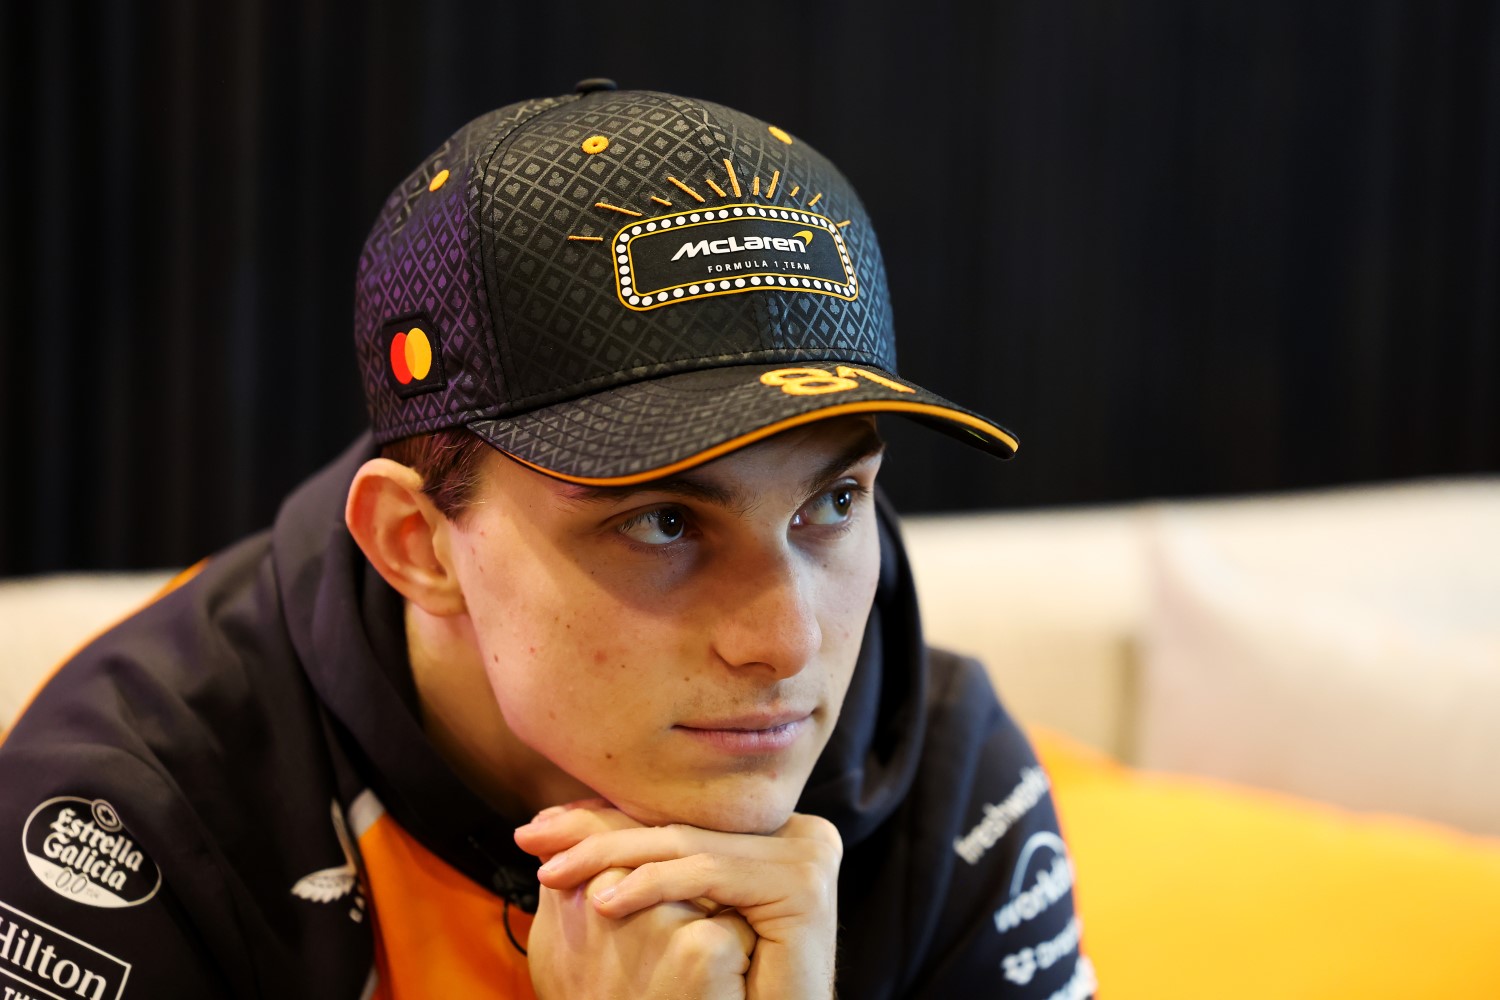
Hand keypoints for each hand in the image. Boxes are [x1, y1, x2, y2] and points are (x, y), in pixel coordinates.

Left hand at [515, 800, 841, 999]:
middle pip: (678, 828)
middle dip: (594, 832)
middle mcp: (793, 830)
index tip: (542, 826)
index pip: (674, 816)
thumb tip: (558, 822)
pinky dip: (652, 885)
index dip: (604, 819)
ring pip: (688, 846)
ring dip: (608, 857)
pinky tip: (604, 902)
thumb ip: (640, 865)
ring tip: (551, 874)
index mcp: (763, 832)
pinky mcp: (802, 881)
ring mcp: (805, 850)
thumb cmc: (715, 992)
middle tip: (531, 835)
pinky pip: (712, 874)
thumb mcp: (668, 916)